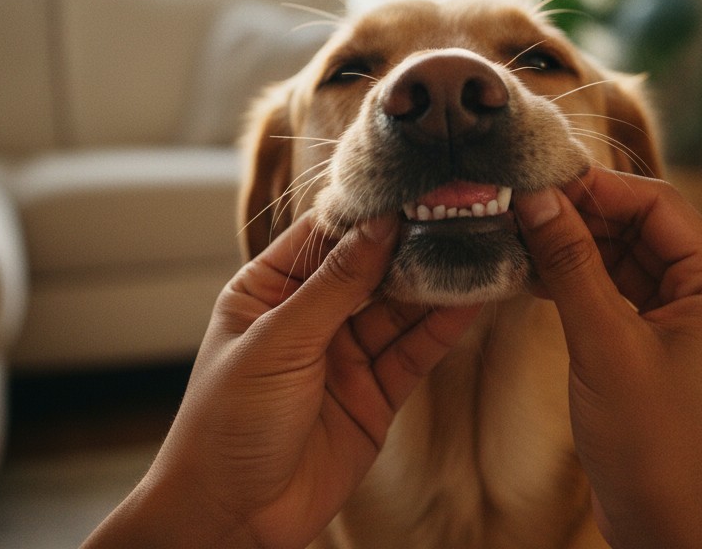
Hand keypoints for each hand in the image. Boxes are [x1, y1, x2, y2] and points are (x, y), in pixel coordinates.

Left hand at [83, 212, 483, 548]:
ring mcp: (344, 357)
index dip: (366, 212)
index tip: (412, 187)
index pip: (323, 236)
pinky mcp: (374, 395)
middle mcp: (308, 318)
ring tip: (475, 245)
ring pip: (398, 309)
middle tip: (457, 210)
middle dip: (409, 243)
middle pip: (368, 268)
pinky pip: (413, 353)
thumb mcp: (277, 343)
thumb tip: (379, 225)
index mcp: (267, 291)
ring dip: (433, 282)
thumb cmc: (226, 425)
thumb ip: (334, 285)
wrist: (233, 517)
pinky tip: (470, 299)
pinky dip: (442, 328)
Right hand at [514, 167, 701, 548]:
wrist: (671, 531)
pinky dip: (578, 284)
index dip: (596, 188)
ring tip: (515, 240)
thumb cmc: (656, 447)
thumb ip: (571, 265)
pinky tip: (531, 277)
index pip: (659, 203)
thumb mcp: (605, 345)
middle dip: (579, 217)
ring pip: (624, 258)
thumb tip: (538, 200)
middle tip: (515, 208)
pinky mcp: (661, 345)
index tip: (536, 181)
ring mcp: (689, 320)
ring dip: (573, 250)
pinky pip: (618, 293)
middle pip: (641, 226)